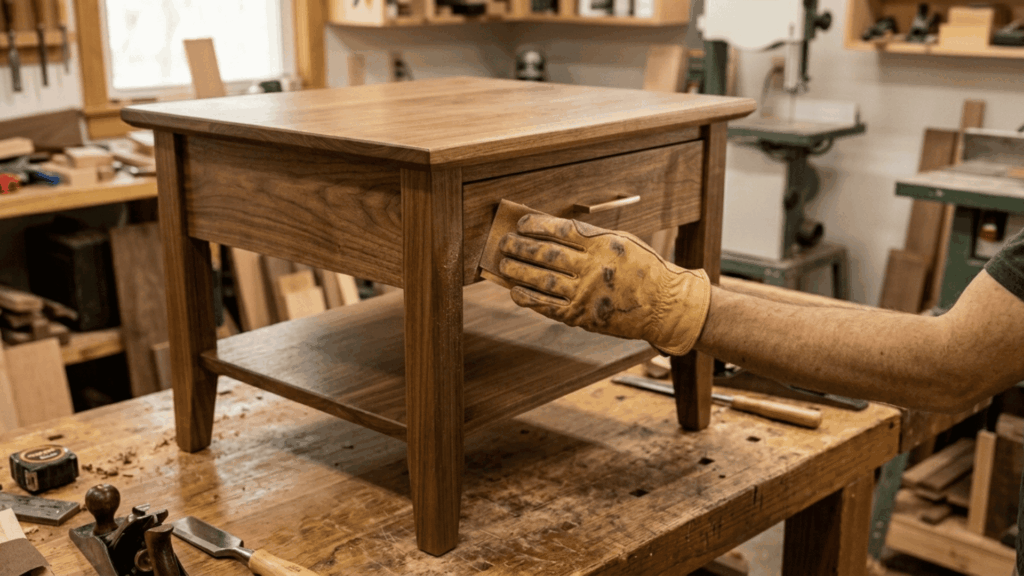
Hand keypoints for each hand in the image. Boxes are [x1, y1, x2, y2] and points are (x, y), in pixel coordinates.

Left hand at [498, 214, 710, 355]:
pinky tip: (515, 292)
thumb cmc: (643, 269)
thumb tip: (551, 232)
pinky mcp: (582, 317)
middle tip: (504, 243)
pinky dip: (528, 299)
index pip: (560, 231)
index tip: (521, 223)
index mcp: (603, 245)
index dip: (536, 226)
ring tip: (504, 264)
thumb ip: (590, 238)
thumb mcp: (622, 242)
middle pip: (546, 255)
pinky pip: (548, 307)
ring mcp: (586, 295)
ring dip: (518, 271)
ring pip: (542, 280)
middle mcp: (592, 269)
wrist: (664, 305)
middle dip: (520, 247)